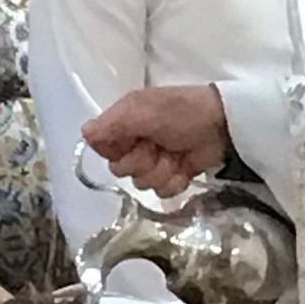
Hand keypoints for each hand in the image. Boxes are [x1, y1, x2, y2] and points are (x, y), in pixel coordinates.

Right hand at [83, 84, 232, 196]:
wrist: (221, 124)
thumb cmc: (180, 111)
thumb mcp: (142, 111)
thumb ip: (111, 124)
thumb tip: (83, 134)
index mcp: (124, 124)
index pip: (102, 148)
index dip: (113, 150)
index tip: (128, 141)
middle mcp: (135, 143)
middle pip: (120, 170)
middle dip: (141, 161)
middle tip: (157, 146)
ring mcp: (154, 162)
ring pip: (142, 183)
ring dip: (161, 170)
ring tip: (175, 154)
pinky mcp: (173, 176)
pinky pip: (162, 192)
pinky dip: (175, 180)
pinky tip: (184, 167)